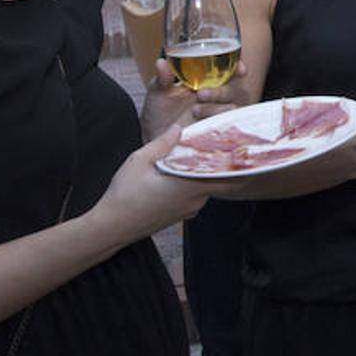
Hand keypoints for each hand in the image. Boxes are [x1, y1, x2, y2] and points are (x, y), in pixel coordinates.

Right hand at [92, 125, 226, 239]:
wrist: (113, 227)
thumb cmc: (124, 195)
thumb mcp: (139, 161)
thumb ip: (162, 143)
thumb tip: (178, 128)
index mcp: (189, 185)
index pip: (226, 175)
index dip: (238, 161)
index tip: (242, 147)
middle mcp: (194, 199)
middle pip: (224, 182)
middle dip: (230, 166)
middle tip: (231, 148)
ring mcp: (189, 209)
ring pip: (210, 188)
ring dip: (212, 173)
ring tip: (209, 154)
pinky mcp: (182, 214)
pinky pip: (199, 196)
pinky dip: (200, 183)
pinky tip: (189, 172)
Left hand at [139, 58, 249, 139]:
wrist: (155, 137)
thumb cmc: (159, 112)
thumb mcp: (158, 91)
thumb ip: (163, 77)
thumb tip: (161, 63)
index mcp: (206, 81)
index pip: (229, 71)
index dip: (238, 68)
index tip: (239, 68)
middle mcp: (215, 96)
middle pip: (233, 89)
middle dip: (220, 91)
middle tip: (200, 94)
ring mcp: (216, 113)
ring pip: (231, 107)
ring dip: (215, 108)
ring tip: (195, 111)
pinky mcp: (215, 130)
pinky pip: (227, 125)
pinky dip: (217, 122)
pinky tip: (202, 123)